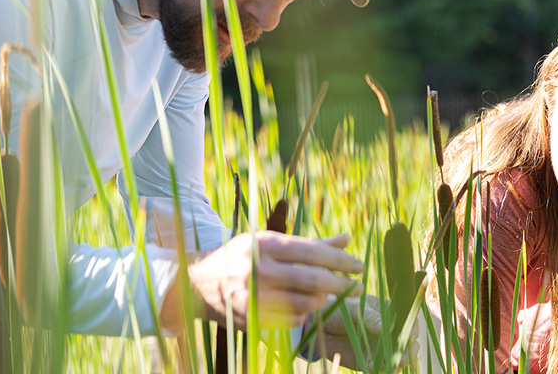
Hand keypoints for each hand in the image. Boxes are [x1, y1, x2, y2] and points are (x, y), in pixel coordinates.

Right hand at [163, 231, 363, 331]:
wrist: (199, 285)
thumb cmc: (242, 258)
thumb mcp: (270, 243)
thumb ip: (310, 243)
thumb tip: (346, 238)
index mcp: (265, 243)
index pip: (313, 251)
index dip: (340, 260)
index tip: (359, 266)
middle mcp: (259, 268)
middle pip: (313, 279)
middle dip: (340, 284)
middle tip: (356, 286)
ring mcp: (254, 295)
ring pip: (305, 302)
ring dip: (323, 301)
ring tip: (329, 297)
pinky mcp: (252, 318)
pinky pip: (291, 320)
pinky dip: (304, 315)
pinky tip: (307, 308)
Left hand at [301, 297, 418, 370]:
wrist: (319, 325)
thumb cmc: (338, 309)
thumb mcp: (354, 310)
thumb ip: (370, 317)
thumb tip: (387, 327)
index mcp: (388, 312)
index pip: (408, 319)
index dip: (412, 328)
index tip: (409, 334)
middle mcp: (388, 330)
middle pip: (408, 341)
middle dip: (408, 349)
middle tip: (401, 353)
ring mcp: (381, 346)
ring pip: (399, 357)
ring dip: (398, 362)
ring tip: (391, 363)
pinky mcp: (371, 360)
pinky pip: (383, 368)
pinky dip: (382, 370)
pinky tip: (372, 367)